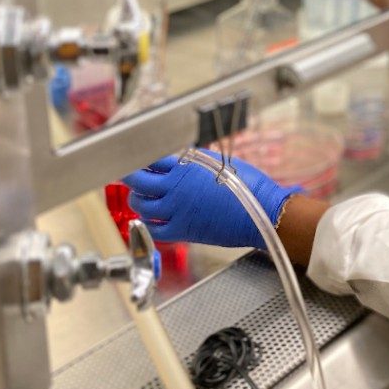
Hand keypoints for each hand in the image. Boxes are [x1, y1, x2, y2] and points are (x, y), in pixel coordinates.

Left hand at [122, 152, 300, 248]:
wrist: (262, 212)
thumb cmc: (249, 186)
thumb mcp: (219, 162)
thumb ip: (194, 160)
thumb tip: (178, 159)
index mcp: (186, 167)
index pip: (151, 159)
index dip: (139, 158)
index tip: (134, 158)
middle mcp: (176, 188)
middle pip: (139, 181)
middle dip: (128, 176)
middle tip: (126, 174)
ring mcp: (177, 211)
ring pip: (142, 205)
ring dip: (137, 199)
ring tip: (139, 195)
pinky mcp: (183, 230)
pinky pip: (154, 228)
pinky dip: (148, 222)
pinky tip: (150, 217)